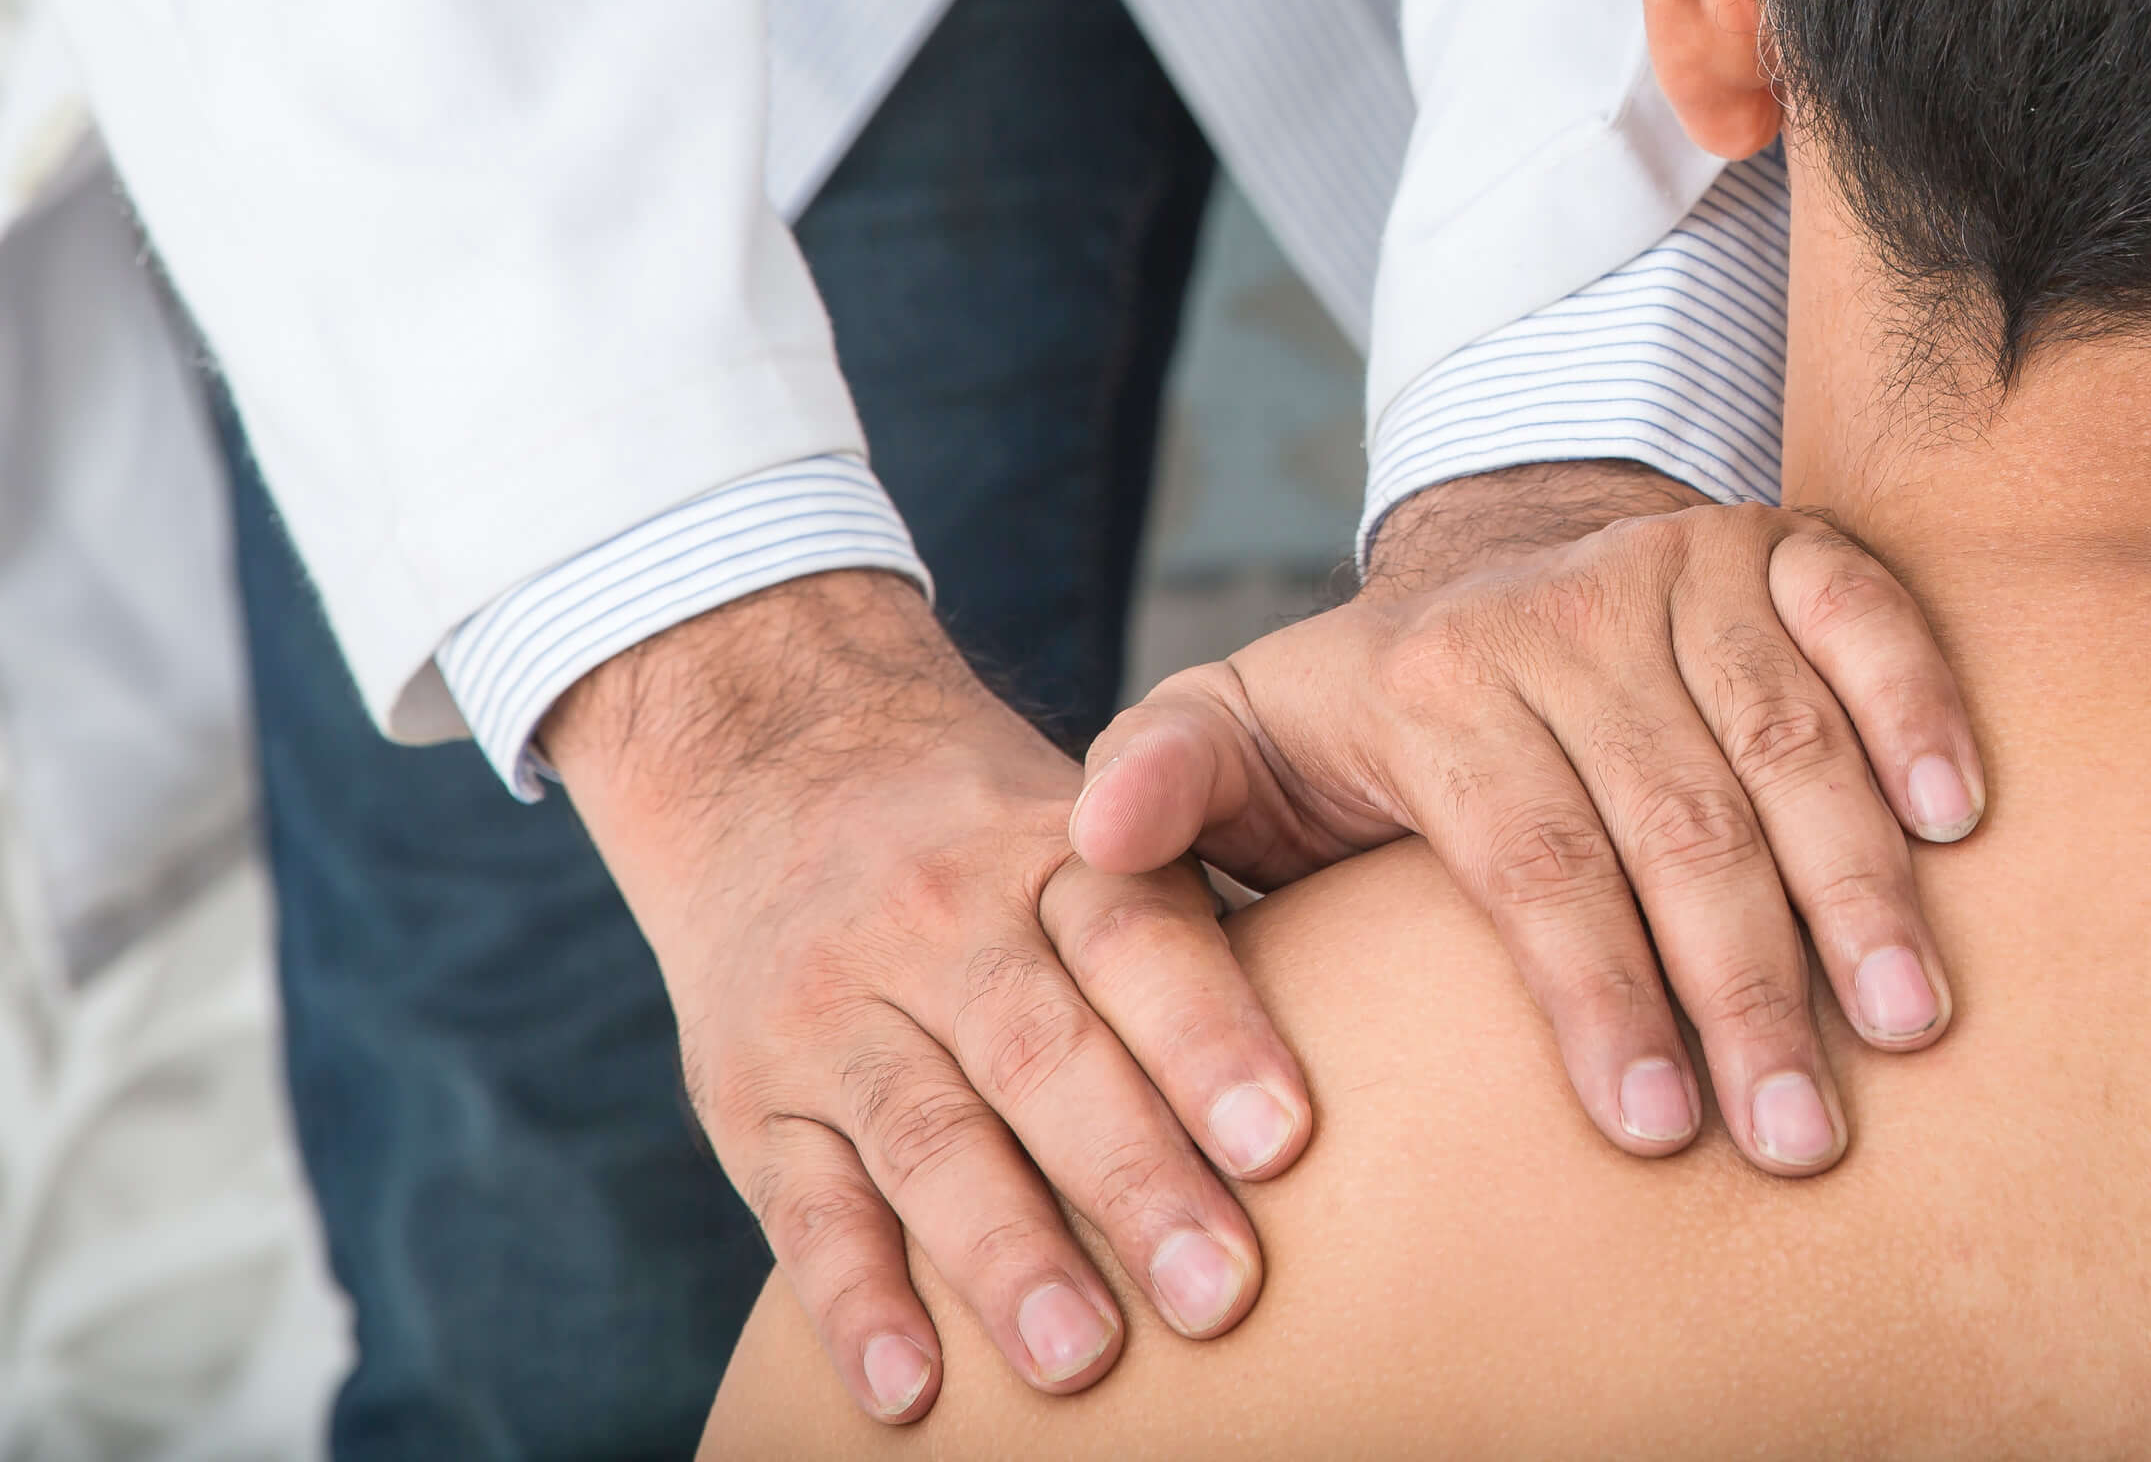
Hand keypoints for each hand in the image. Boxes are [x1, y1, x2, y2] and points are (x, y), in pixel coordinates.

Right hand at [546, 571, 1311, 1427]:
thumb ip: (1202, 924)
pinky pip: (804, 1207)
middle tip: (1224, 1291)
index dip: (1211, 1035)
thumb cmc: (1000, 838)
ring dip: (1006, 1256)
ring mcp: (839, 1007)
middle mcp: (942, 922)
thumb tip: (1394, 1040)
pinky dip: (856, 1303)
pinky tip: (912, 1392)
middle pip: (1044, 1053)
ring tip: (1085, 1360)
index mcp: (1056, 850)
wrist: (770, 759)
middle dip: (1135, 1178)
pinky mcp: (754, 1096)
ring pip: (927, 1137)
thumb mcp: (1098, 826)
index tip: (1288, 1137)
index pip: (1140, 936)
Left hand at [1072, 460, 1984, 1174]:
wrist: (1492, 559)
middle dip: (1745, 986)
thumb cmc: (1370, 704)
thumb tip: (1089, 833)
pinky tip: (1957, 818)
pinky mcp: (1779, 544)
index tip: (1655, 1125)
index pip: (1533, 859)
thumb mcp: (1236, 731)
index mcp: (1438, 680)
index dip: (1598, 994)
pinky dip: (1920, 706)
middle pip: (1674, 821)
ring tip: (1902, 1024)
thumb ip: (1163, 787)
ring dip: (1854, 885)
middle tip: (1797, 1132)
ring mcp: (1685, 570)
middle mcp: (1569, 614)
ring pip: (1785, 738)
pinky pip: (1866, 617)